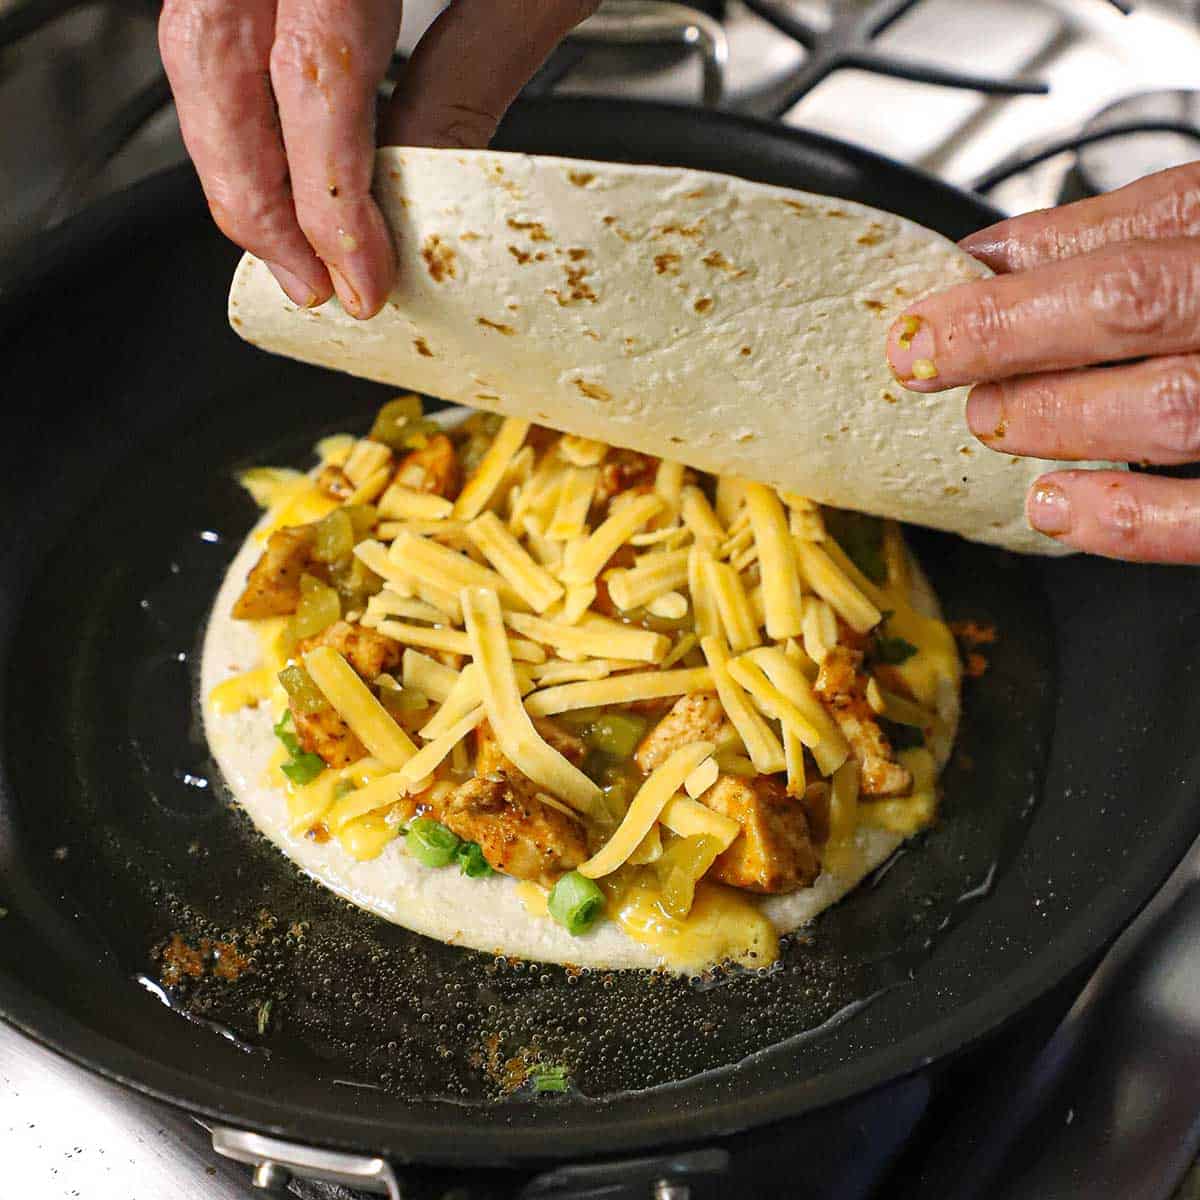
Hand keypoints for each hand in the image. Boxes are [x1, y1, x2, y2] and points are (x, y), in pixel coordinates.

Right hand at [159, 0, 596, 317]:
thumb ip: (467, 75)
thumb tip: (412, 192)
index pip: (309, 69)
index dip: (325, 192)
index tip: (352, 274)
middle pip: (209, 52)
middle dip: (248, 189)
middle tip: (303, 279)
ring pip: (199, 34)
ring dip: (236, 154)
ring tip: (292, 246)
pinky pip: (232, 14)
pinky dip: (251, 100)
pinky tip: (289, 165)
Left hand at [886, 163, 1199, 563]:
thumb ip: (1128, 226)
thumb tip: (998, 251)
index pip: (1132, 254)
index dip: (1014, 292)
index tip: (928, 316)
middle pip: (1139, 316)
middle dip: (1011, 342)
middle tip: (935, 364)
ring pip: (1174, 409)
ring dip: (1061, 420)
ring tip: (994, 420)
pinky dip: (1126, 517)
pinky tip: (1055, 506)